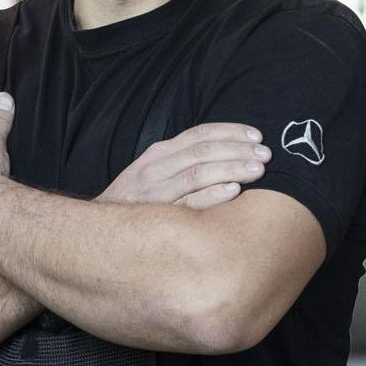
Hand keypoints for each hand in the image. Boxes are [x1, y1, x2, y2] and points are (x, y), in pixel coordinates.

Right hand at [99, 123, 271, 210]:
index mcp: (159, 154)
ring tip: (259, 170)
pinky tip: (234, 192)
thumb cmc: (137, 202)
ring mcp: (157, 193)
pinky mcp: (158, 217)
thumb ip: (183, 161)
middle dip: (238, 150)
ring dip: (232, 169)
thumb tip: (228, 154)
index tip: (257, 135)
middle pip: (203, 151)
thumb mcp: (154, 173)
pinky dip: (212, 196)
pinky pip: (189, 205)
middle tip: (266, 154)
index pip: (199, 134)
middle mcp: (157, 169)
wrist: (99, 233)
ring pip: (198, 174)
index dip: (230, 132)